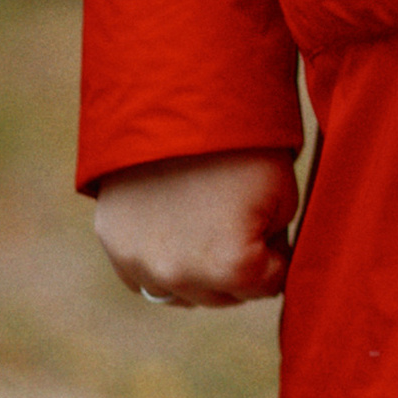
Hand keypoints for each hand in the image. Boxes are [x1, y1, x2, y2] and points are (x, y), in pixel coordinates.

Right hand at [95, 150, 298, 307]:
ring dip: (198, 274)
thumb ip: (274, 244)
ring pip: (182, 293)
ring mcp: (141, 263)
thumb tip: (261, 265)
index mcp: (230, 267)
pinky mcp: (114, 244)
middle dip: (238, 269)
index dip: (277, 256)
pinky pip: (144, 277)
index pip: (267, 285)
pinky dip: (162, 262)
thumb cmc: (242, 145)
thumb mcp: (282, 196)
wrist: (178, 101)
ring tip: (208, 226)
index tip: (273, 227)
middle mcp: (180, 277)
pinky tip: (176, 229)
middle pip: (223, 296)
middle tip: (242, 223)